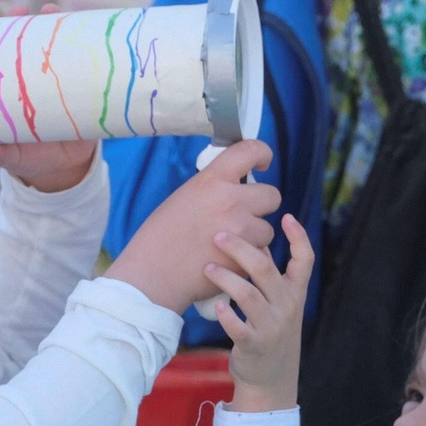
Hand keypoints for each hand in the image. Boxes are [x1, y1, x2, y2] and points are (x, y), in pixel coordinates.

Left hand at [0, 4, 96, 192]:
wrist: (65, 169)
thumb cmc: (31, 159)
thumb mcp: (15, 158)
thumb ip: (1, 155)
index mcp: (11, 91)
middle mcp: (31, 80)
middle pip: (27, 44)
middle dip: (24, 24)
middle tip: (24, 11)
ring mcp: (56, 80)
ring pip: (55, 46)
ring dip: (55, 25)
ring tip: (52, 11)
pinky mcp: (80, 88)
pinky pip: (83, 63)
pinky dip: (86, 46)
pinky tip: (89, 31)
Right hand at [106, 140, 280, 312]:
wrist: (153, 274)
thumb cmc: (160, 235)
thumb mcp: (185, 197)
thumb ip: (213, 189)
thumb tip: (235, 188)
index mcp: (212, 180)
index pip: (250, 151)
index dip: (262, 153)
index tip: (262, 163)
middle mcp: (231, 201)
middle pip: (272, 195)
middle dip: (262, 205)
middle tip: (245, 215)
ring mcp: (241, 231)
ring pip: (268, 229)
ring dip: (255, 236)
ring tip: (231, 244)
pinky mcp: (244, 259)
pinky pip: (260, 254)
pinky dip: (248, 258)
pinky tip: (228, 261)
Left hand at [209, 214, 313, 412]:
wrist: (272, 378)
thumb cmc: (271, 330)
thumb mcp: (280, 302)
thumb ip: (271, 273)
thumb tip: (256, 237)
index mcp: (295, 292)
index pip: (305, 261)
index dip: (299, 238)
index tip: (286, 216)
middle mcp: (287, 306)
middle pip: (265, 269)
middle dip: (240, 248)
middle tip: (218, 235)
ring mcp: (272, 326)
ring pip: (248, 294)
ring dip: (225, 277)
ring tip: (207, 268)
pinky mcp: (254, 344)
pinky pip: (239, 327)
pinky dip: (226, 314)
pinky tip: (216, 304)